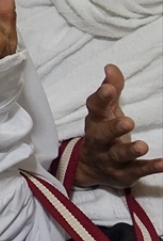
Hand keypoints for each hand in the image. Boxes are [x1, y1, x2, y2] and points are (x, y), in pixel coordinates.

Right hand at [74, 65, 162, 188]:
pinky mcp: (124, 174)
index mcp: (96, 121)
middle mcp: (99, 141)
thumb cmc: (103, 132)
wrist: (90, 168)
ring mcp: (110, 159)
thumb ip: (112, 89)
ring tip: (142, 146)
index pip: (95, 108)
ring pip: (118, 155)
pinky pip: (137, 171)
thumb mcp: (106, 111)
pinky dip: (150, 168)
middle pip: (102, 135)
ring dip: (130, 151)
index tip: (109, 88)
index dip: (101, 98)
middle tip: (128, 122)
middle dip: (113, 129)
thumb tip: (111, 67)